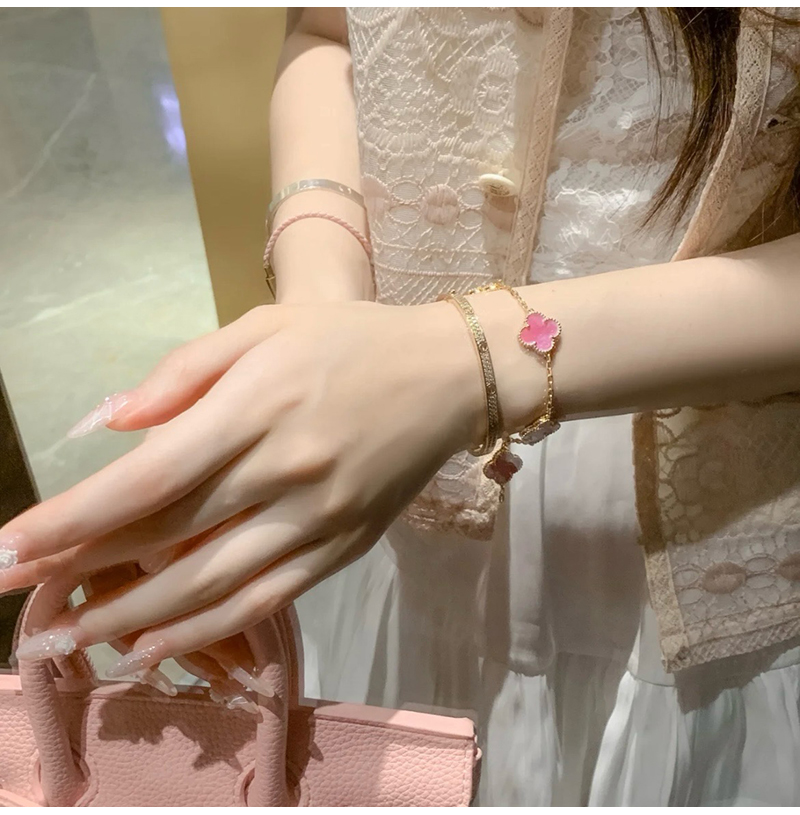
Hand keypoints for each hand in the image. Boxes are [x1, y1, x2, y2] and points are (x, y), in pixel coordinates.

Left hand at [7, 300, 481, 672]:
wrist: (448, 377)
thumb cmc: (351, 341)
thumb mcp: (267, 326)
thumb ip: (187, 370)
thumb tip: (112, 420)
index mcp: (260, 406)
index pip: (152, 476)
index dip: (76, 518)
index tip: (13, 547)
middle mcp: (286, 471)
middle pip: (170, 535)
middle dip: (83, 572)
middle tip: (16, 602)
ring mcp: (319, 519)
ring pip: (214, 584)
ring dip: (133, 618)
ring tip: (68, 644)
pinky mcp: (345, 548)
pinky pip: (268, 600)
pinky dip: (207, 630)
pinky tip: (156, 647)